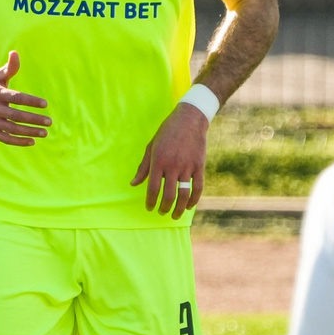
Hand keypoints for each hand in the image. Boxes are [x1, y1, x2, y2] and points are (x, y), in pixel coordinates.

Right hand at [0, 51, 51, 146]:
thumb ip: (9, 68)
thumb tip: (15, 53)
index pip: (16, 98)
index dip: (31, 101)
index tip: (45, 104)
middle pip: (16, 115)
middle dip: (34, 119)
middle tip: (49, 121)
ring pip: (12, 129)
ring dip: (29, 132)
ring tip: (44, 132)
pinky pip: (5, 138)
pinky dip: (18, 142)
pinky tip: (32, 141)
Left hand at [132, 101, 209, 218]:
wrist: (189, 119)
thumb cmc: (167, 132)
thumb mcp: (151, 147)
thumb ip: (143, 167)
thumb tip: (134, 184)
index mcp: (158, 161)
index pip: (153, 188)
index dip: (151, 201)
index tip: (149, 208)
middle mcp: (172, 166)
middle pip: (169, 195)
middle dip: (164, 208)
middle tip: (161, 212)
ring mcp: (187, 166)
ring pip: (184, 194)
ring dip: (179, 209)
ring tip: (175, 215)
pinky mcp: (199, 166)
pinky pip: (198, 187)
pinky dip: (194, 199)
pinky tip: (189, 206)